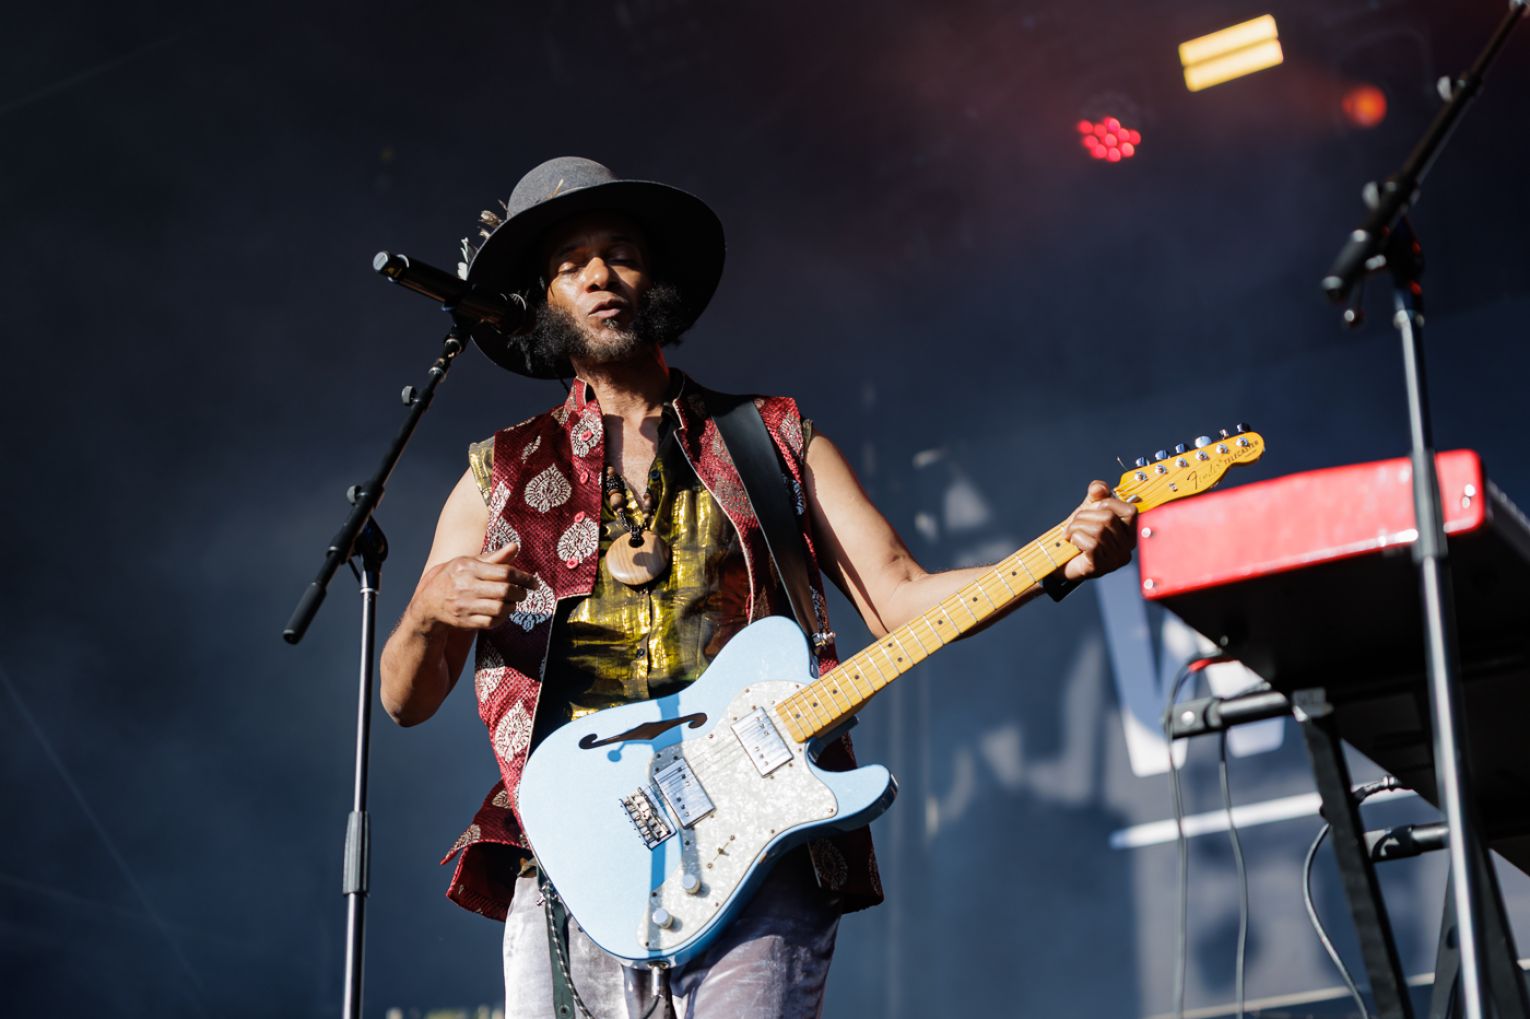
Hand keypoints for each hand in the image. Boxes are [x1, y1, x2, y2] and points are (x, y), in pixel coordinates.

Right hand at [408, 542, 536, 631]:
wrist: (429, 603)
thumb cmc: (454, 578)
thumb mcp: (469, 563)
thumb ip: (494, 557)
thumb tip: (515, 546)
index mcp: (468, 568)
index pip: (504, 572)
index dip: (524, 577)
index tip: (534, 582)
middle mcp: (466, 586)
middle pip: (505, 591)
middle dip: (521, 592)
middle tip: (524, 592)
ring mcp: (465, 605)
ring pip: (500, 608)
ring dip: (512, 606)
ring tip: (513, 601)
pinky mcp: (465, 621)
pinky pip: (492, 622)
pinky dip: (502, 618)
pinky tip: (503, 611)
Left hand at [1061, 481, 1137, 581]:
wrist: (1060, 559)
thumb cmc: (1079, 536)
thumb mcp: (1088, 510)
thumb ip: (1095, 496)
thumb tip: (1099, 487)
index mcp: (1129, 532)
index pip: (1131, 511)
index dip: (1108, 503)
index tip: (1093, 508)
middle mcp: (1127, 547)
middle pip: (1109, 518)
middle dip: (1085, 515)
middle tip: (1074, 522)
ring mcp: (1115, 559)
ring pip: (1099, 530)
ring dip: (1077, 527)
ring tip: (1071, 532)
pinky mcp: (1100, 567)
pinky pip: (1092, 544)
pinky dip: (1077, 538)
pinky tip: (1073, 541)